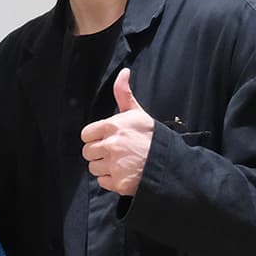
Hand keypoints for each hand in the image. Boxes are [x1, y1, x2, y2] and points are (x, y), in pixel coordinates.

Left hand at [80, 68, 155, 196]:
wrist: (169, 163)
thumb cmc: (152, 137)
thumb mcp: (137, 113)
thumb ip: (124, 94)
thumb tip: (124, 72)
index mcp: (113, 126)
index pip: (86, 134)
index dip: (95, 137)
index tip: (106, 139)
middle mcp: (111, 145)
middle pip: (88, 152)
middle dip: (98, 153)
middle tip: (114, 152)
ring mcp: (115, 165)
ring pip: (93, 168)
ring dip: (104, 167)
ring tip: (121, 163)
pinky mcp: (118, 183)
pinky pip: (102, 182)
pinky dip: (111, 181)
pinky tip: (124, 174)